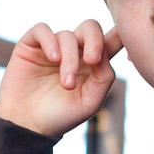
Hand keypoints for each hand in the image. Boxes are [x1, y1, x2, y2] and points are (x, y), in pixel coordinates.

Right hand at [0, 20, 122, 136]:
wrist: (28, 125)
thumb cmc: (61, 116)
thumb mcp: (90, 102)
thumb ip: (104, 77)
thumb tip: (105, 53)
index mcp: (93, 63)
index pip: (110, 40)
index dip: (119, 32)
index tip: (125, 35)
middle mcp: (75, 51)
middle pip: (90, 28)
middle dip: (94, 41)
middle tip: (92, 60)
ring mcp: (53, 47)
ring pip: (68, 35)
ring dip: (70, 59)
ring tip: (66, 83)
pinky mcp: (31, 45)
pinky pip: (42, 29)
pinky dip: (50, 41)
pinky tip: (53, 58)